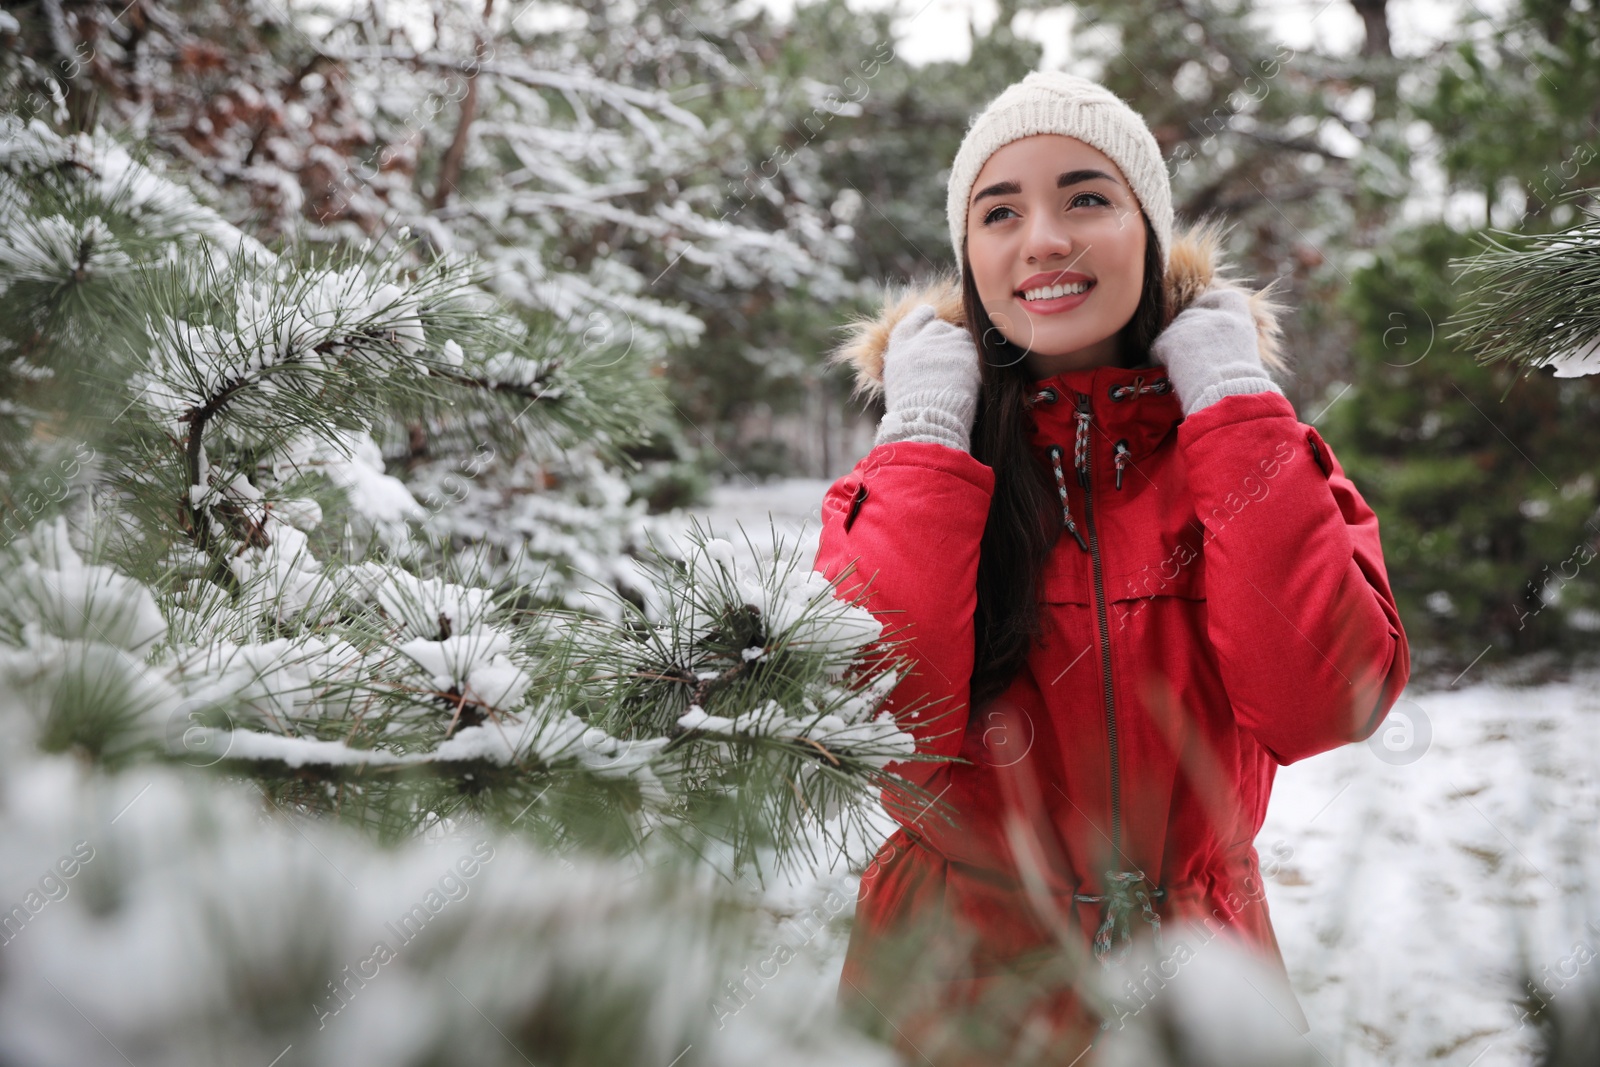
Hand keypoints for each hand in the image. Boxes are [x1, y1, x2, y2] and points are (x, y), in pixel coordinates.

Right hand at [876, 304, 983, 452]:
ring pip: (960, 337)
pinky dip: (975, 364)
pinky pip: (976, 351)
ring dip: (962, 351)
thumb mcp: (896, 382)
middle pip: (939, 328)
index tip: (930, 313)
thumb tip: (919, 360)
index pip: (913, 321)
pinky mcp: (966, 353)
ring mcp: (945, 343)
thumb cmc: (909, 413)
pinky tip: (969, 381)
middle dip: (945, 340)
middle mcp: (921, 339)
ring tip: (959, 375)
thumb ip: (908, 363)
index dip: (922, 317)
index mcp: (900, 346)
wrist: (925, 422)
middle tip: (950, 361)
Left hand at [1151, 287, 1281, 415]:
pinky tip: (1165, 376)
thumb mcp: (1245, 359)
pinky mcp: (1171, 339)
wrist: (1227, 395)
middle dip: (1187, 331)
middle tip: (1185, 355)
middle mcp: (1216, 317)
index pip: (1226, 298)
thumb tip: (1217, 354)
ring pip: (1174, 332)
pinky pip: (1158, 348)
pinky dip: (1158, 360)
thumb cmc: (1240, 388)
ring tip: (1180, 372)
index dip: (1213, 302)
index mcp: (1239, 320)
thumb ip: (1230, 346)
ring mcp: (1192, 326)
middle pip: (1193, 314)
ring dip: (1174, 348)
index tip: (1205, 308)